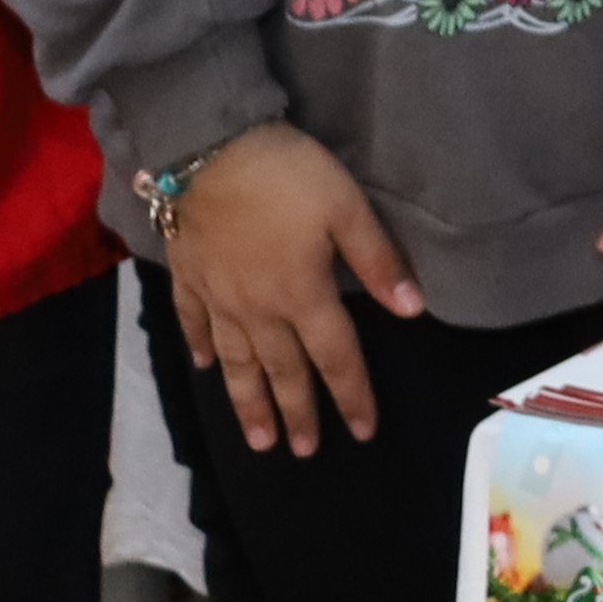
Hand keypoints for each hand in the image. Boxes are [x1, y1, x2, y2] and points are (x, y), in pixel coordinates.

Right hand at [169, 123, 417, 452]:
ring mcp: (218, 297)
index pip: (335, 357)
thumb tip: (414, 311)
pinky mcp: (188, 277)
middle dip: (296, 414)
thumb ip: (378, 261)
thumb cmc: (286, 175)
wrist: (206, 149)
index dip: (352, 395)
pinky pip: (194, 322)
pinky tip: (204, 366)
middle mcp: (259, 309)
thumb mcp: (346, 208)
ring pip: (235, 362)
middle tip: (303, 452)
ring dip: (247, 402)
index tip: (362, 432)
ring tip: (257, 439)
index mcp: (303, 295)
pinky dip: (201, 348)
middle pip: (282, 371)